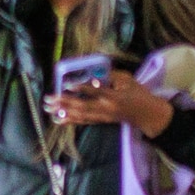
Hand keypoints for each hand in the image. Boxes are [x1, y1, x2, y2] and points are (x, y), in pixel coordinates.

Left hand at [45, 67, 170, 135]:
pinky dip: (70, 120)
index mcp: (114, 96)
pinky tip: (57, 119)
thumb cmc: (138, 93)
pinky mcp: (101, 121)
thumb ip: (110, 75)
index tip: (67, 84)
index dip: (81, 88)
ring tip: (48, 108)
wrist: (146, 115)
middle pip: (83, 106)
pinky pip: (83, 121)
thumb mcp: (128, 79)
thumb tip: (92, 73)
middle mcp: (106, 109)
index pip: (95, 91)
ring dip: (62, 111)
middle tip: (49, 98)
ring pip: (80, 115)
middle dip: (64, 102)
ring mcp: (103, 117)